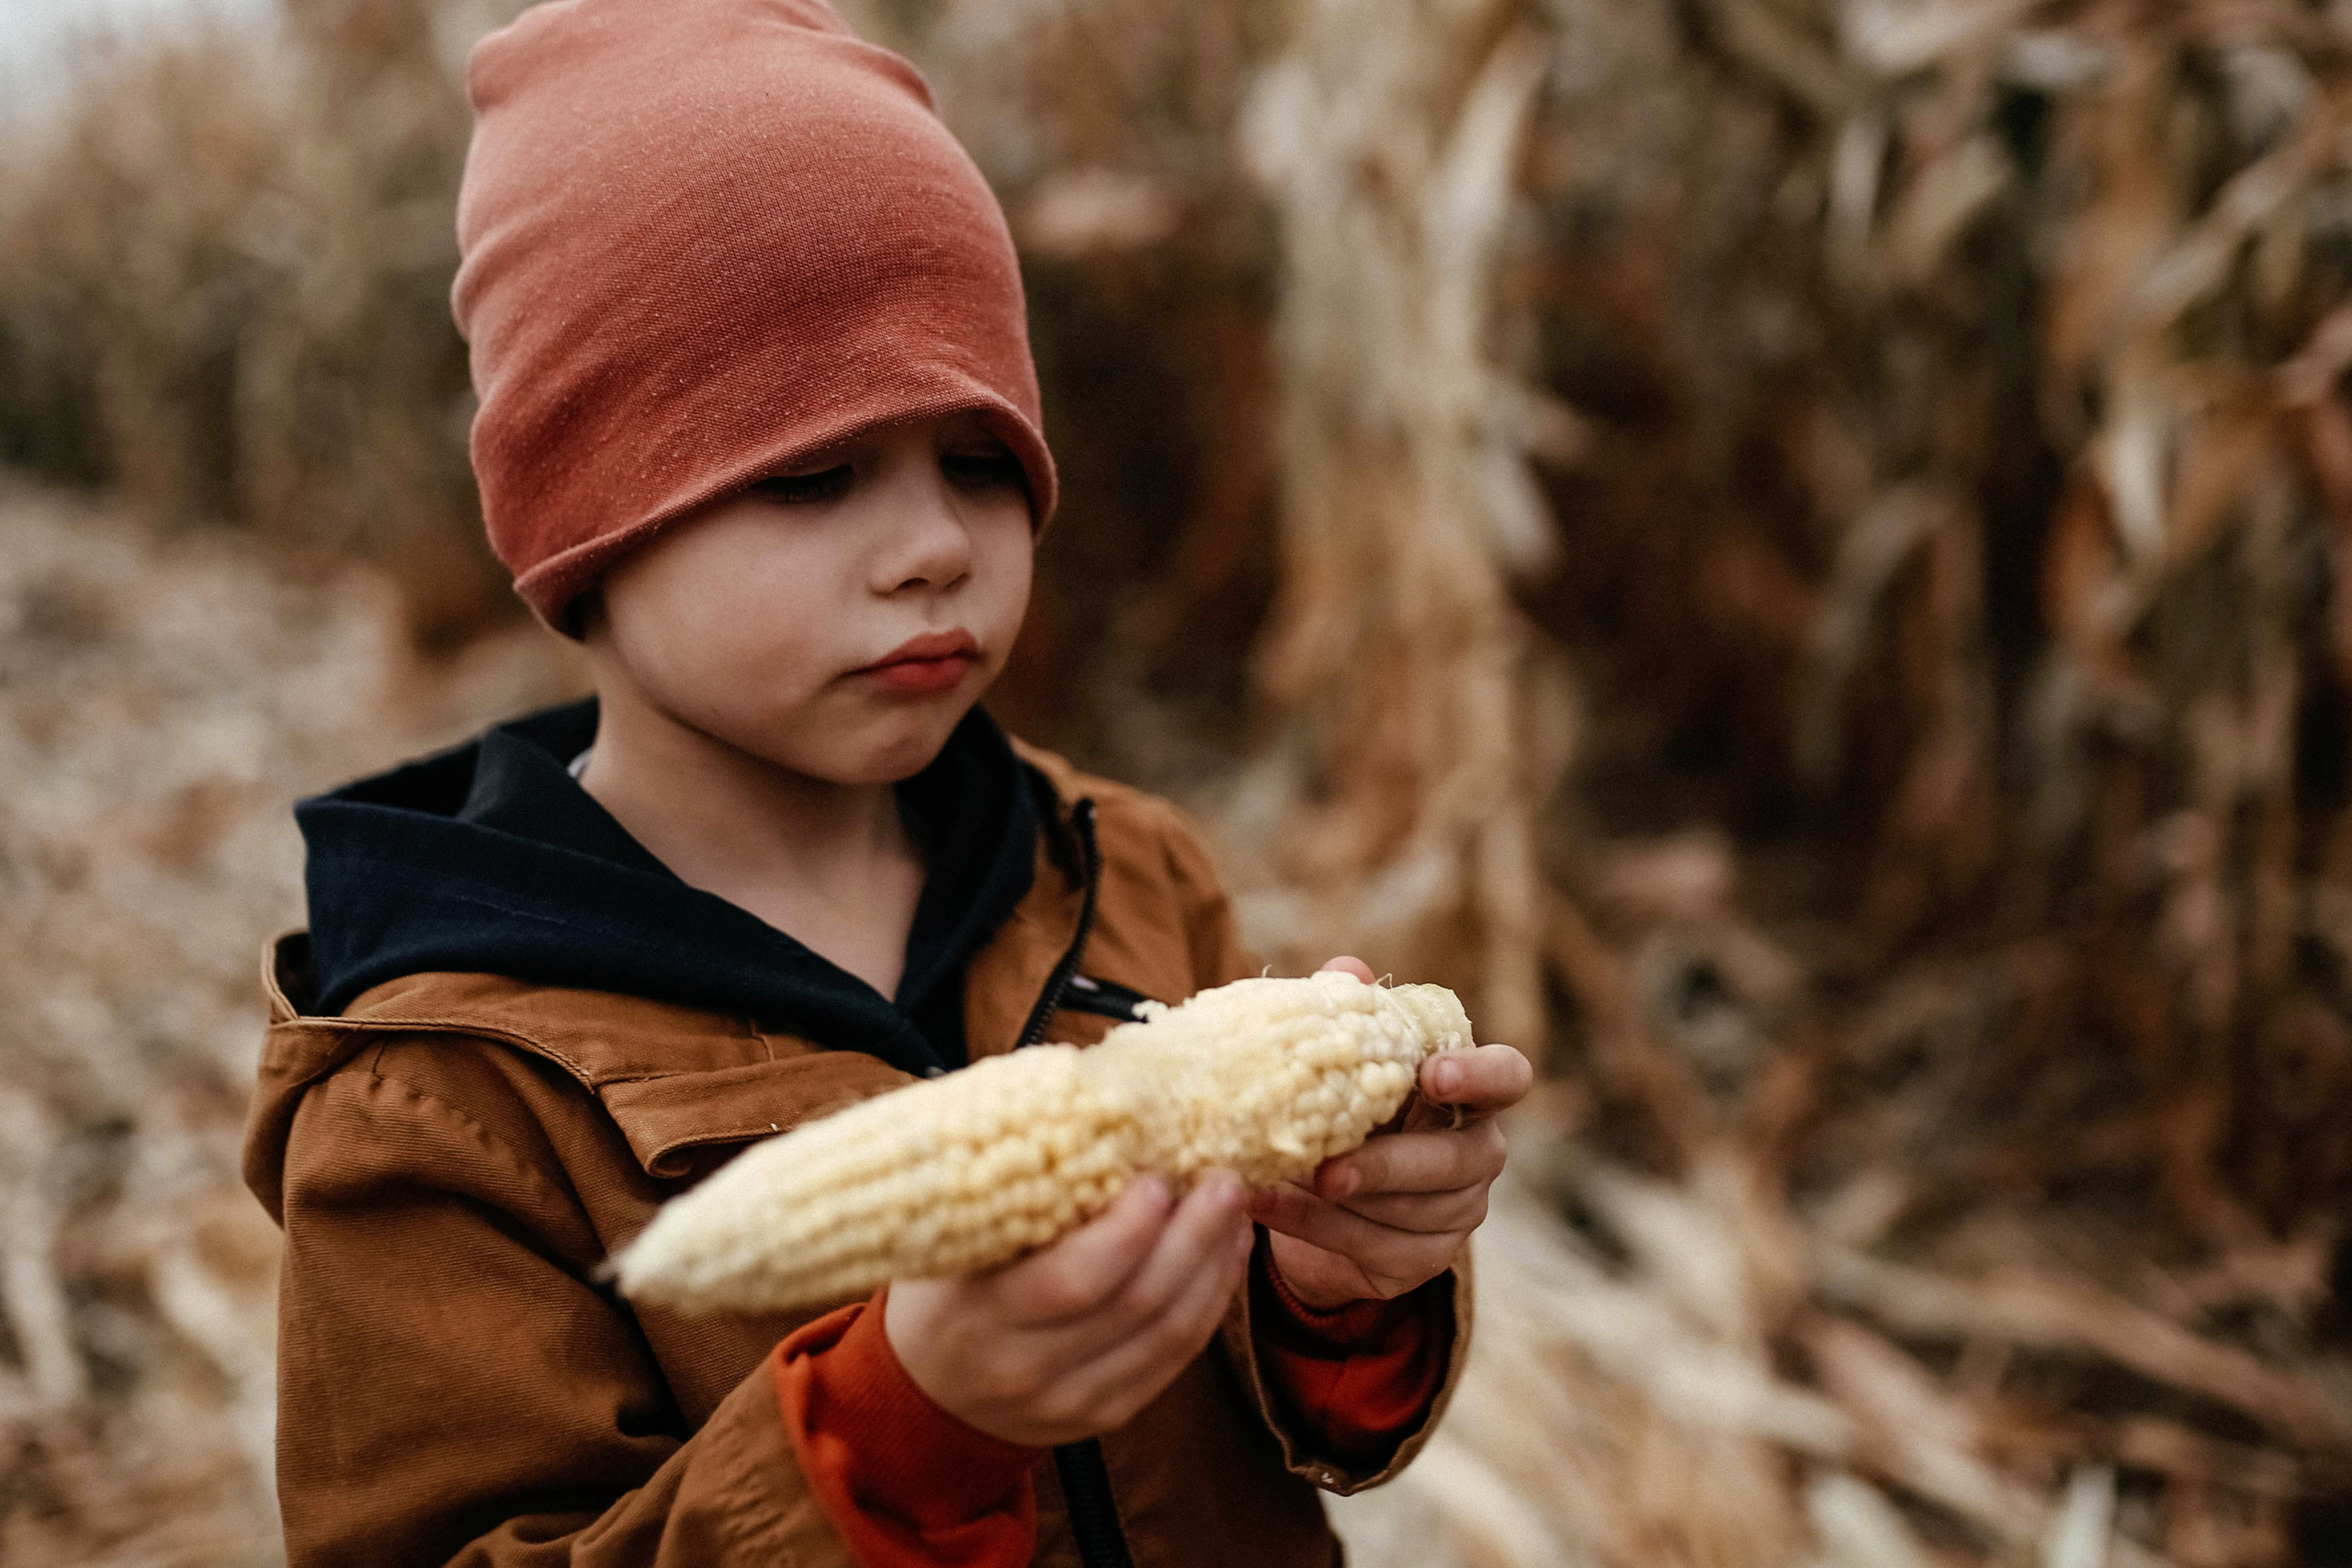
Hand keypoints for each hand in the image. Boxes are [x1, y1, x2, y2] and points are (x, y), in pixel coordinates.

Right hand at [884, 1172, 1253, 1446]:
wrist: (923, 1394)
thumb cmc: (938, 1290)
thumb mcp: (946, 1238)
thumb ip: (1003, 1185)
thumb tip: (1076, 1102)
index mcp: (976, 1312)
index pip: (1071, 1279)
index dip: (1127, 1231)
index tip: (1157, 1178)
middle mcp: (1024, 1364)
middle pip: (1134, 1304)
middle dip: (1192, 1237)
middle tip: (1222, 1180)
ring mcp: (1068, 1399)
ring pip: (1166, 1334)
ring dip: (1213, 1264)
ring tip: (1235, 1208)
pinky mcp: (1104, 1413)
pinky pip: (1174, 1360)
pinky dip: (1210, 1302)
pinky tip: (1226, 1255)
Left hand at [1243, 956, 1532, 1309]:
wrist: (1318, 1198)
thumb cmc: (1344, 1109)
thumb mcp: (1342, 1062)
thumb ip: (1351, 1016)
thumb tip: (1345, 968)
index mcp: (1469, 1093)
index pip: (1508, 1077)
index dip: (1481, 1075)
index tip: (1434, 1074)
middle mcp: (1477, 1153)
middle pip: (1455, 1161)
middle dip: (1388, 1165)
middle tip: (1329, 1169)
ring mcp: (1457, 1213)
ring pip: (1407, 1212)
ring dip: (1334, 1202)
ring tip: (1268, 1179)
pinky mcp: (1422, 1261)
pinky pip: (1371, 1248)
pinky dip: (1311, 1228)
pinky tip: (1261, 1205)